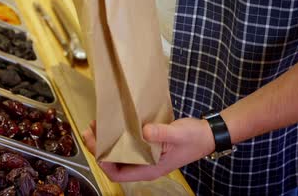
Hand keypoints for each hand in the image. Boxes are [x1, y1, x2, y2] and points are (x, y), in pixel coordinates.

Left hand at [81, 118, 214, 181]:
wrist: (208, 134)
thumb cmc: (194, 138)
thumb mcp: (178, 134)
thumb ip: (162, 133)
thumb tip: (144, 131)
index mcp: (149, 169)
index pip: (118, 174)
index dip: (103, 163)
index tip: (96, 146)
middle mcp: (144, 165)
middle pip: (114, 163)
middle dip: (99, 149)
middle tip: (89, 131)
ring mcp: (145, 157)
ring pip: (118, 154)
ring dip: (105, 141)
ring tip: (96, 125)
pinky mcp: (146, 146)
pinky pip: (126, 145)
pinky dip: (115, 136)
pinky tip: (112, 123)